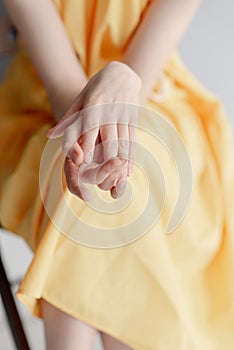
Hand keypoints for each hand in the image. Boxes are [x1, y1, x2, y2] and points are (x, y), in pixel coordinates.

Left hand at [47, 61, 140, 198]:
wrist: (123, 73)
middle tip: (102, 179)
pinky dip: (131, 156)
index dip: (86, 147)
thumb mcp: (80, 99)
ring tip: (117, 179)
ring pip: (124, 142)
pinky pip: (133, 140)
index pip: (89, 129)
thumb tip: (50, 135)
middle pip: (109, 139)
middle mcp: (109, 111)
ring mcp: (123, 115)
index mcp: (93, 106)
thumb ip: (68, 119)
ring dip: (121, 162)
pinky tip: (128, 169)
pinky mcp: (133, 119)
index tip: (82, 164)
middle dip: (106, 160)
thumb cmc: (97, 87)